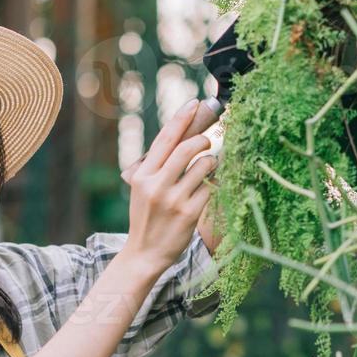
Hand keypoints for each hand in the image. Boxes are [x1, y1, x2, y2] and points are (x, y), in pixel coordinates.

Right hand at [118, 97, 222, 273]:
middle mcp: (156, 185)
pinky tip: (211, 186)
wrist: (144, 254)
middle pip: (187, 148)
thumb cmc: (146, 218)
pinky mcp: (189, 214)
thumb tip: (182, 136)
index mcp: (142, 175)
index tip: (195, 103)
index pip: (165, 138)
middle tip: (207, 141)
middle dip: (203, 139)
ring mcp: (173, 200)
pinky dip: (214, 184)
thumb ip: (157, 166)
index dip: (182, 118)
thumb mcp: (142, 189)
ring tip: (208, 168)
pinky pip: (211, 188)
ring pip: (204, 166)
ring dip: (211, 162)